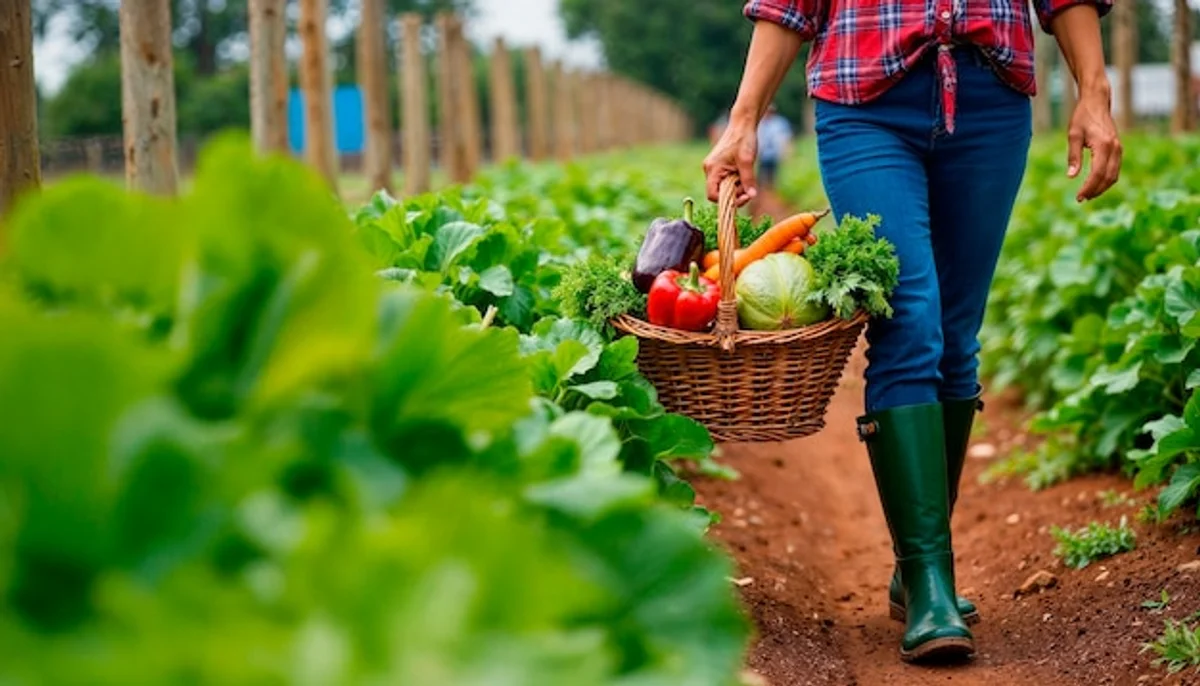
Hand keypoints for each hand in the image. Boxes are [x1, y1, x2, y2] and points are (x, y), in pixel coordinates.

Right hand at [703, 118, 757, 205]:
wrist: (742, 124)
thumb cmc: (743, 139)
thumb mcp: (747, 161)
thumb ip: (748, 180)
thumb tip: (752, 196)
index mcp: (712, 169)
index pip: (712, 195)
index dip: (727, 200)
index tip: (743, 196)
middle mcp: (709, 169)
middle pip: (718, 192)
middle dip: (734, 193)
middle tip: (748, 188)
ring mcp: (713, 168)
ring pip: (723, 186)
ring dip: (736, 186)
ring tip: (746, 176)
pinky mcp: (719, 166)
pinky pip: (725, 180)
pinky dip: (735, 180)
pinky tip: (743, 172)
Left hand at [1066, 86, 1121, 201]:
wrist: (1097, 102)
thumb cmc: (1082, 117)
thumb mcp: (1073, 135)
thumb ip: (1073, 156)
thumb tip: (1071, 176)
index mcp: (1104, 145)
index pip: (1098, 173)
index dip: (1089, 187)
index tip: (1078, 197)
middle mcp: (1115, 148)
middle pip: (1108, 177)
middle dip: (1095, 190)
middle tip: (1081, 199)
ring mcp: (1119, 148)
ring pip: (1114, 175)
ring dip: (1102, 187)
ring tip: (1087, 195)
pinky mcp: (1118, 149)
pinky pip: (1115, 169)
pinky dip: (1106, 179)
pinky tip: (1094, 184)